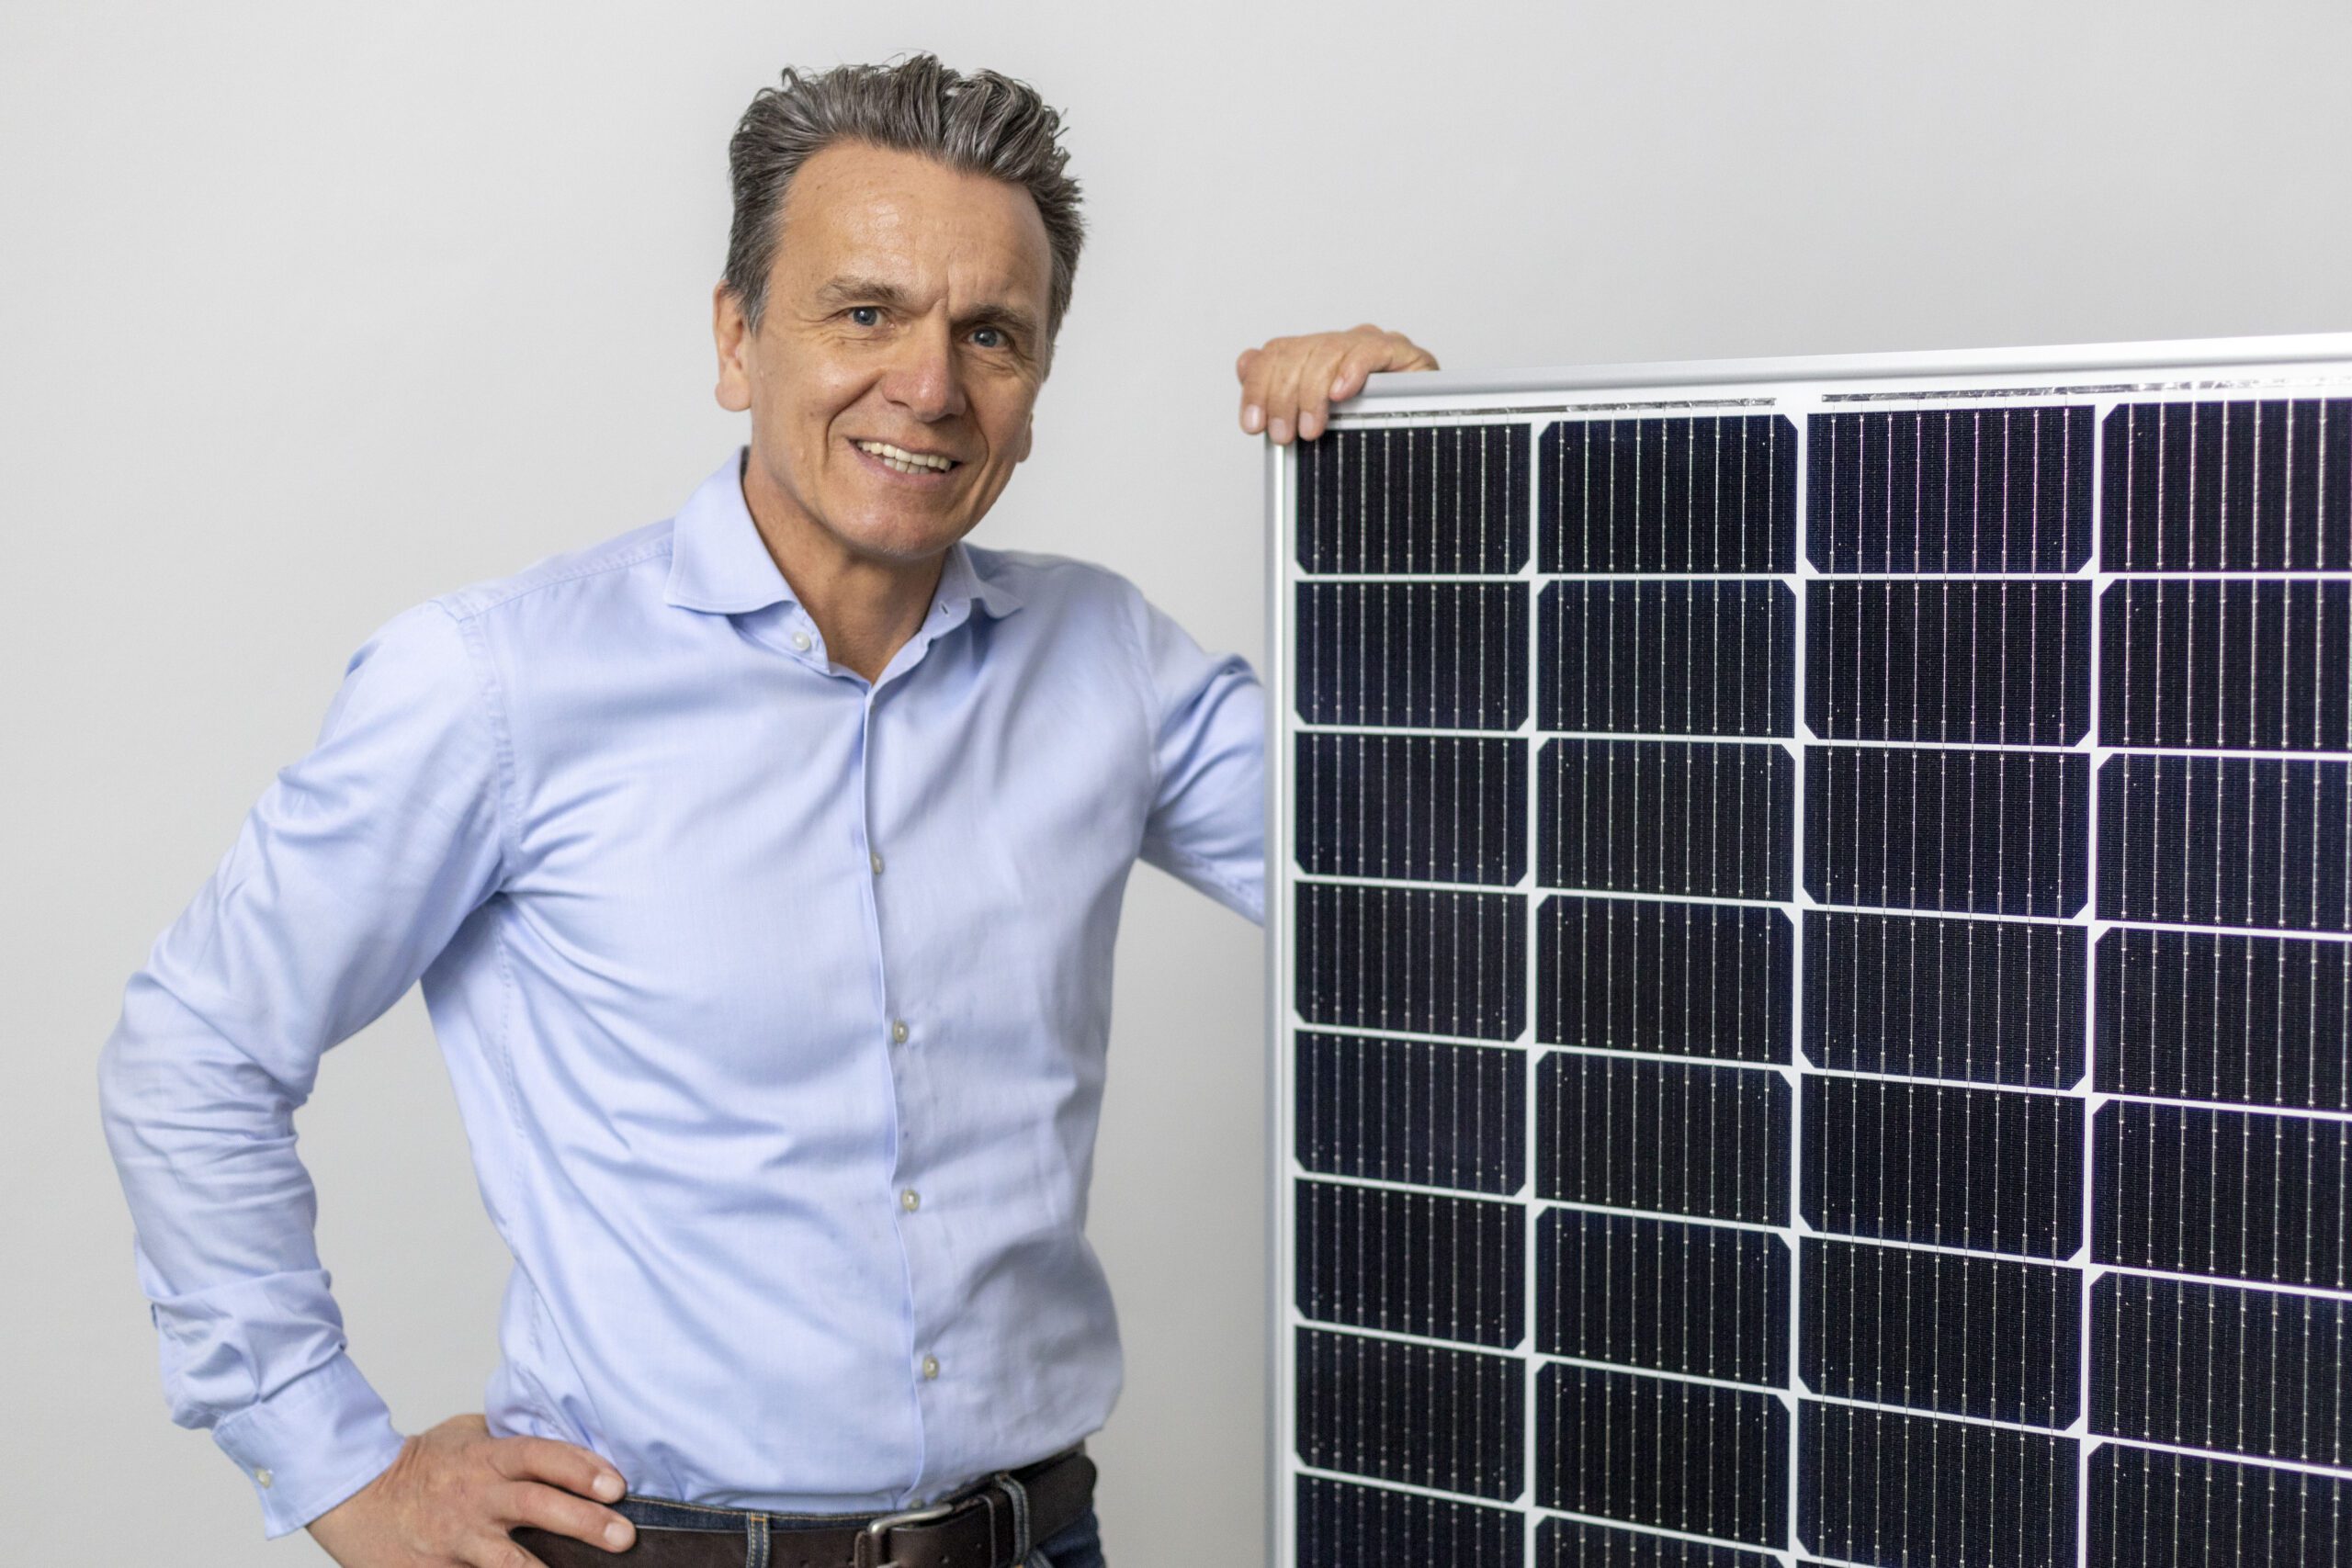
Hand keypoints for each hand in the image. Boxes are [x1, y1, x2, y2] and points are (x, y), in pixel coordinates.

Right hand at [306, 1413, 635, 1567]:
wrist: (355, 1498)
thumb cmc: (417, 1465)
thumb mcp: (464, 1434)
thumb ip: (509, 1437)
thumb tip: (562, 1435)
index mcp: (485, 1458)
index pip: (541, 1455)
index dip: (581, 1468)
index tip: (617, 1484)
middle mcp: (475, 1498)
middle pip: (537, 1505)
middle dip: (585, 1522)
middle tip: (625, 1535)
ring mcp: (458, 1539)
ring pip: (510, 1560)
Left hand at [1235, 323, 1438, 444]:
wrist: (1422, 429)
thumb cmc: (1367, 426)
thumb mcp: (1313, 416)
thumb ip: (1277, 391)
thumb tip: (1245, 363)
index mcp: (1315, 356)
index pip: (1276, 353)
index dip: (1258, 386)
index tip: (1253, 424)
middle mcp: (1340, 345)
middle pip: (1298, 352)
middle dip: (1283, 397)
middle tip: (1283, 433)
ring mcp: (1371, 346)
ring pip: (1328, 351)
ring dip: (1312, 393)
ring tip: (1311, 428)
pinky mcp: (1402, 353)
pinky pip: (1371, 352)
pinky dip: (1352, 371)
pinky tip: (1342, 393)